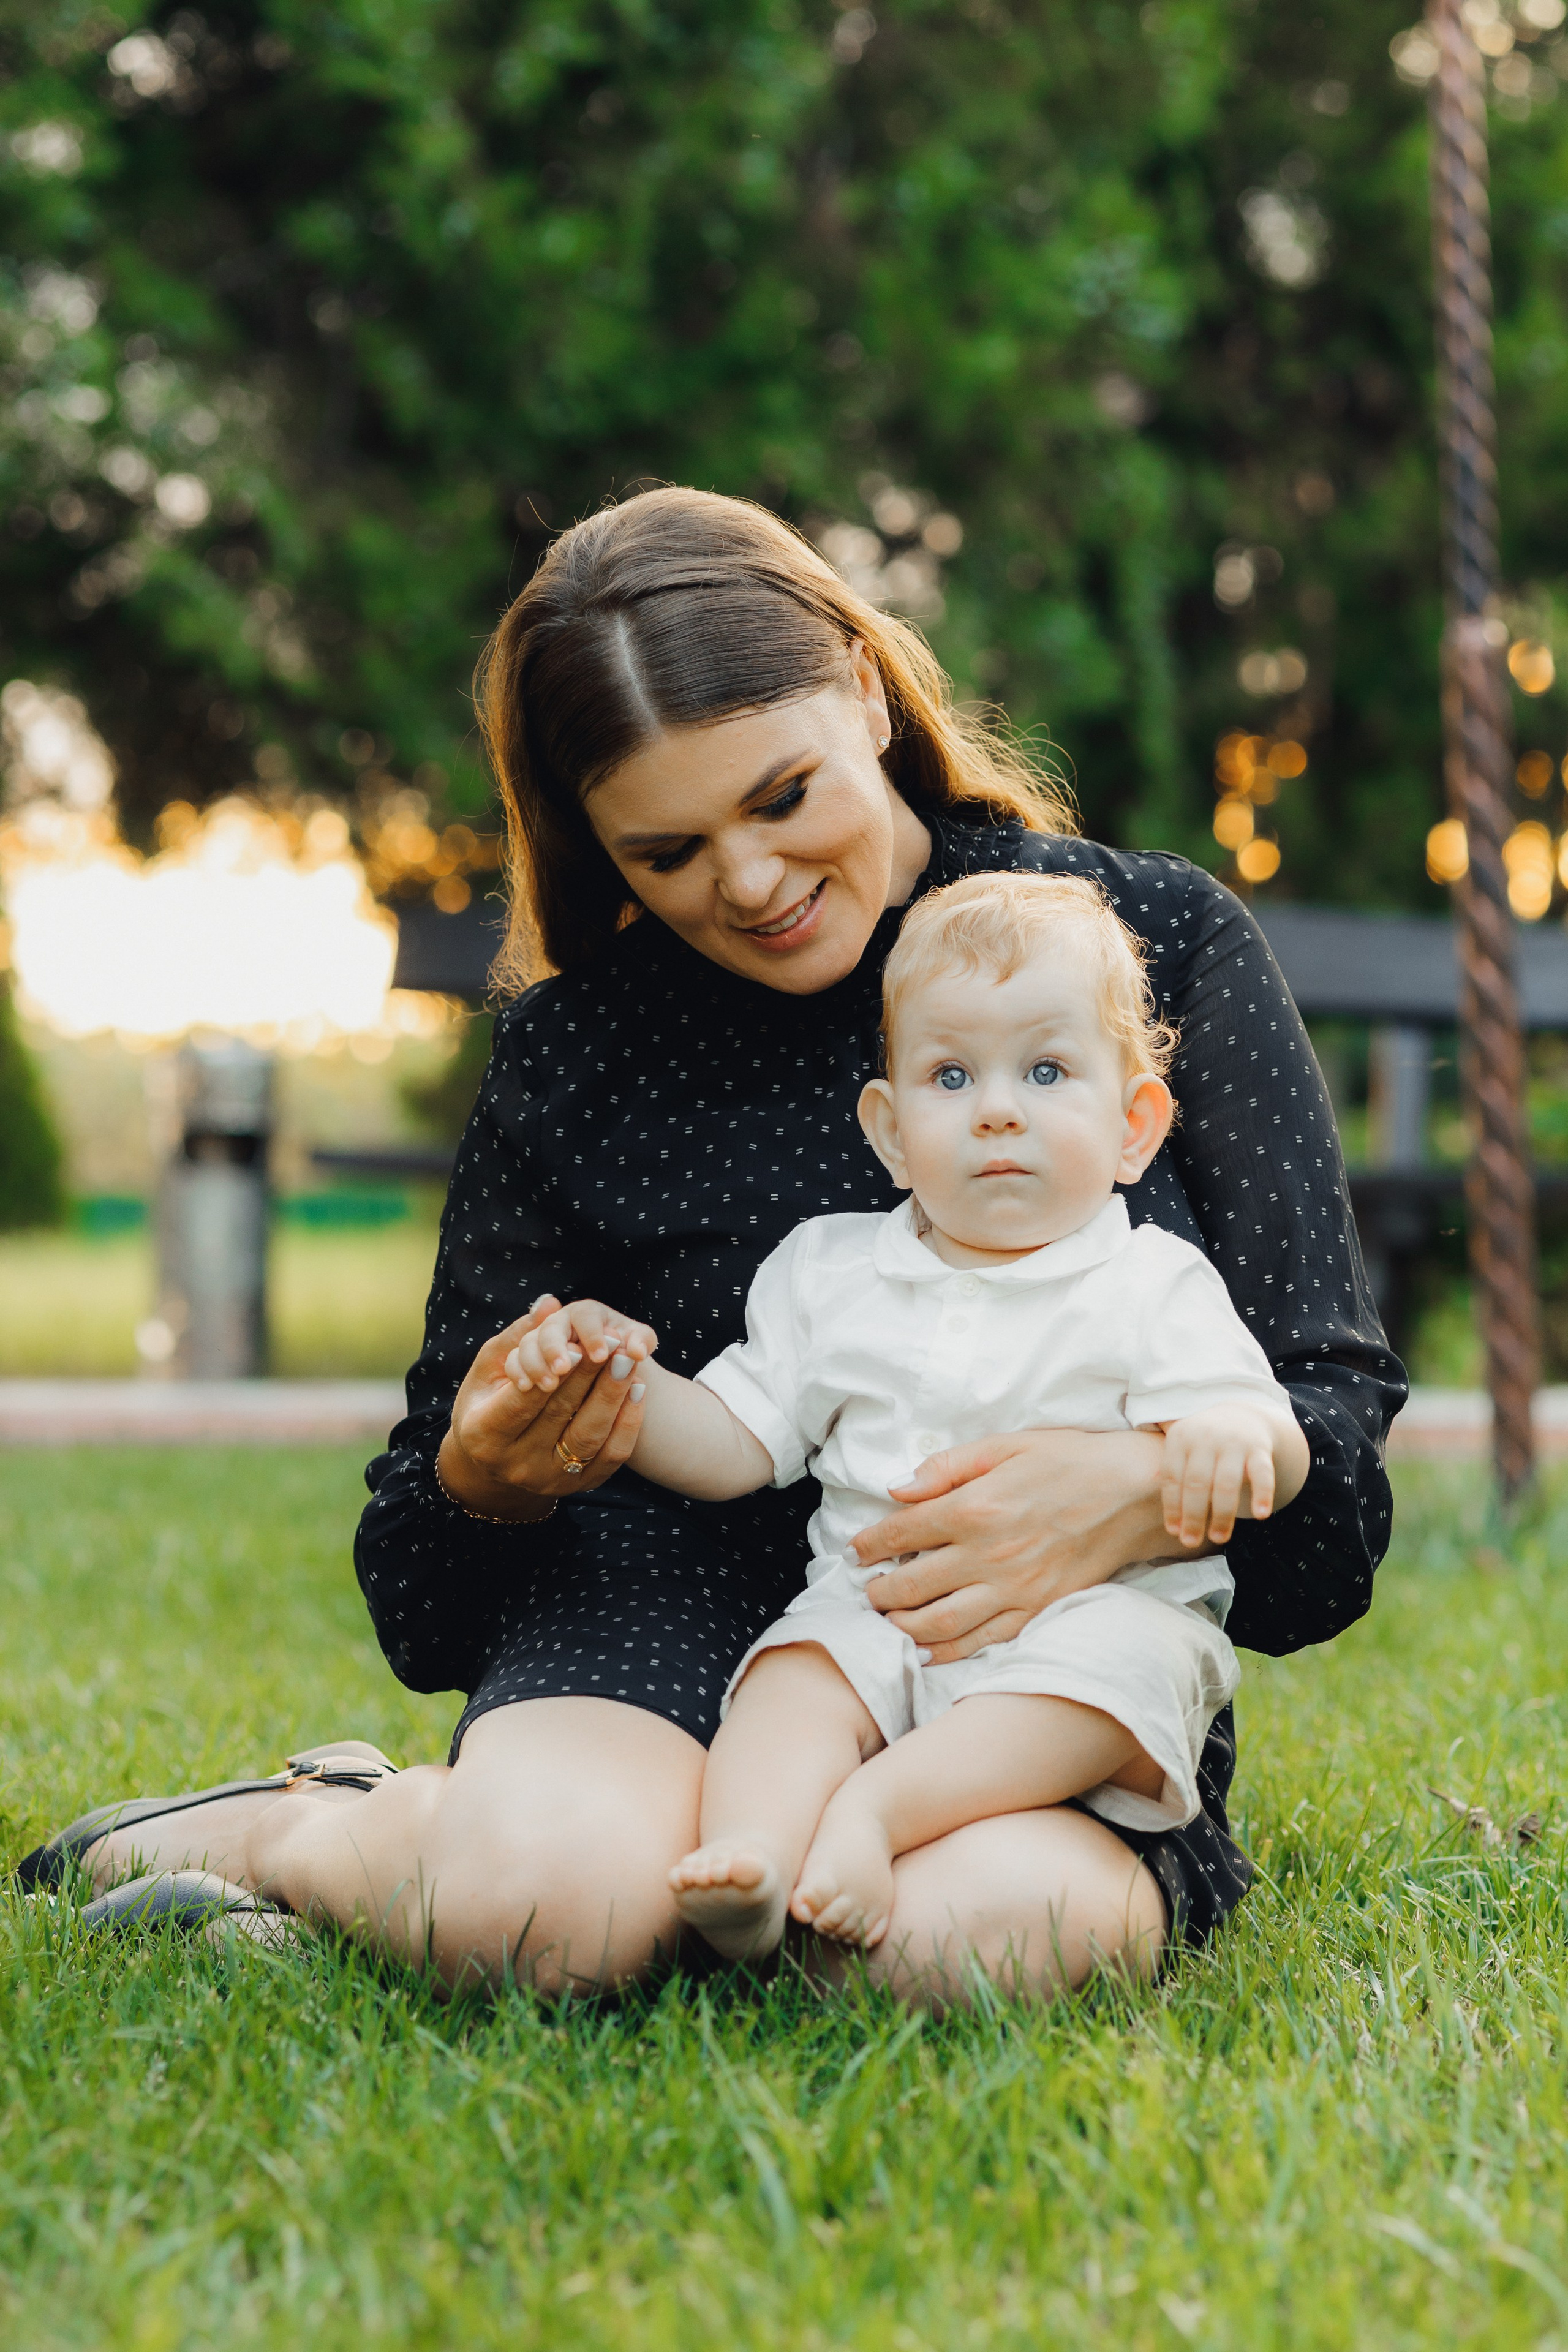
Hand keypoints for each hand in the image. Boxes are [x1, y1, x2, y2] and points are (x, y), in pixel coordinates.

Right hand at [438, 1294, 651, 1519]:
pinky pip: (611, 1456)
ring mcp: (548, 1479)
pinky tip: (637, 1390)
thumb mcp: (489, 1368)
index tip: (576, 1345)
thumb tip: (549, 1303)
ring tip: (628, 1361)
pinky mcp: (578, 1486)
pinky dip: (628, 1422)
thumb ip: (519, 1336)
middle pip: (559, 1415)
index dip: (550, 1373)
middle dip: (588, 1376)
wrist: (493, 1465)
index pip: (520, 1402)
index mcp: (483, 1435)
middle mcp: (515, 1464)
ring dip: (612, 1396)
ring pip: (589, 1437)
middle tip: (613, 1342)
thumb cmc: (487, 1403)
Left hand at [852, 1427, 1172, 1663]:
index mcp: (975, 1508)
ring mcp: (1014, 1589)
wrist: (1135, 1493)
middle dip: (879, 1593)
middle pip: (912, 1585)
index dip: (870, 1544)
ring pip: (940, 1623)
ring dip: (903, 1627)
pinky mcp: (1038, 1610)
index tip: (856, 1550)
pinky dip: (949, 1652)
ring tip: (888, 1622)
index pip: (903, 1532)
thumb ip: (947, 1467)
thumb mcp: (1006, 1445)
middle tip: (867, 1592)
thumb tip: (897, 1488)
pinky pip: (984, 1641)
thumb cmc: (1071, 1461)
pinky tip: (928, 1652)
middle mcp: (988, 1554)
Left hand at [1159, 1406, 1279, 1547]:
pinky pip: (1262, 1474)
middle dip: (1193, 1516)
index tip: (1174, 1531)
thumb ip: (1168, 1470)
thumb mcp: (1181, 1446)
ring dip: (1222, 1514)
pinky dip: (1262, 1494)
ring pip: (1226, 1483)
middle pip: (1196, 1483)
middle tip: (1191, 1541)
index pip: (1172, 1477)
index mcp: (1180, 1437)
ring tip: (1218, 1539)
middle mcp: (1205, 1437)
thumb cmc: (1204, 1442)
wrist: (1244, 1417)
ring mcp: (1234, 1442)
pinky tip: (1260, 1516)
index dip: (1172, 1507)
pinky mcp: (1259, 1449)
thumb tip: (1155, 1504)